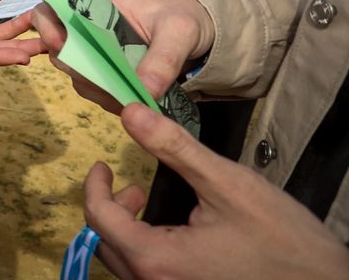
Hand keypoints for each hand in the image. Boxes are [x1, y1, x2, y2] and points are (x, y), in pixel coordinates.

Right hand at [32, 0, 213, 109]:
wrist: (195, 31)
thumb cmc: (180, 19)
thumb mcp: (178, 32)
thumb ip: (163, 60)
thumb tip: (145, 91)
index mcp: (93, 1)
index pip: (50, 7)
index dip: (46, 25)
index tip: (61, 43)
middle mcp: (83, 25)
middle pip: (55, 44)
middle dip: (73, 63)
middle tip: (104, 79)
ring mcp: (90, 48)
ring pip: (71, 69)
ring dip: (90, 84)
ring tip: (122, 94)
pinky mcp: (100, 69)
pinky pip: (89, 86)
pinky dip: (104, 96)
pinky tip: (126, 100)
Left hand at [82, 104, 348, 279]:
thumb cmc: (280, 239)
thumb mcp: (227, 185)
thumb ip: (174, 149)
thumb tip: (131, 112)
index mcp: (156, 259)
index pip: (99, 218)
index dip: (94, 186)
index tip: (102, 165)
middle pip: (106, 244)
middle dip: (110, 208)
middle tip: (132, 185)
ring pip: (124, 263)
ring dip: (125, 231)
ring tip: (147, 202)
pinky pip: (147, 275)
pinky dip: (144, 250)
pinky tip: (170, 232)